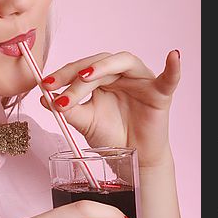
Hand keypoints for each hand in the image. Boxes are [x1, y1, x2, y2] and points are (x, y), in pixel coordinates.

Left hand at [40, 50, 180, 167]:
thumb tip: (43, 98)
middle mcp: (121, 75)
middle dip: (75, 75)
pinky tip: (173, 56)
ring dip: (103, 66)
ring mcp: (141, 81)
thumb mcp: (84, 122)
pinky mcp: (160, 93)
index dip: (62, 74)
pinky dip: (173, 68)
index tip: (44, 84)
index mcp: (102, 79)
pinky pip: (169, 78)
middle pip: (98, 64)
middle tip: (57, 87)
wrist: (132, 160)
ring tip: (86, 76)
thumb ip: (68, 109)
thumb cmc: (111, 137)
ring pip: (123, 62)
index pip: (81, 68)